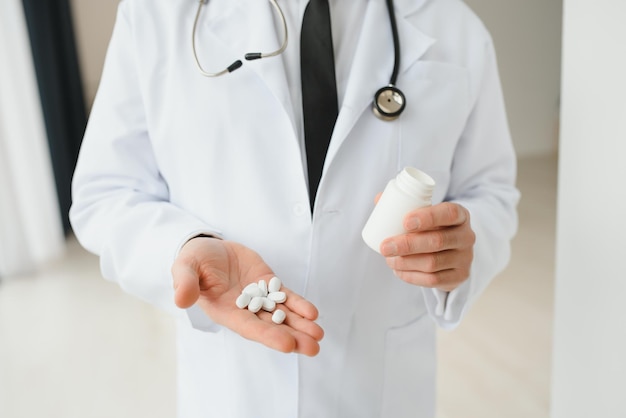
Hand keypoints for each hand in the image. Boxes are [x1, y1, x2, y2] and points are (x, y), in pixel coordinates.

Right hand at [171, 237, 323, 355]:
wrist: (207, 247)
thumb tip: (181, 299)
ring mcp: (259, 297)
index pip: (248, 327)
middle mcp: (244, 309)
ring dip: (301, 325)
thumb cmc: (193, 261)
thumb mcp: (185, 267)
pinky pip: (286, 297)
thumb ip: (185, 283)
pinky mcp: (268, 283)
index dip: (268, 336)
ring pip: (283, 315)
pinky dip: (299, 305)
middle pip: (271, 326)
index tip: (288, 345)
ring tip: (318, 336)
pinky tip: (313, 313)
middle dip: (292, 337)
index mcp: (224, 311)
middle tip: (313, 347)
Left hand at [379, 202, 474, 291]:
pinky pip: (433, 280)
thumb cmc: (433, 228)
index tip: (405, 221)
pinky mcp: (459, 277)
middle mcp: (467, 236)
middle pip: (438, 241)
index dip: (428, 217)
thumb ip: (403, 204)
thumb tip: (379, 198)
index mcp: (460, 215)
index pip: (449, 213)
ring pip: (433, 263)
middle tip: (385, 246)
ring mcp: (465, 258)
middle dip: (407, 244)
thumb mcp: (426, 213)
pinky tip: (398, 271)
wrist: (453, 252)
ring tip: (388, 259)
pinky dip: (411, 276)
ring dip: (406, 262)